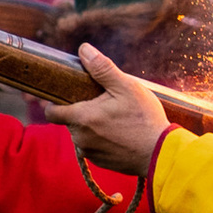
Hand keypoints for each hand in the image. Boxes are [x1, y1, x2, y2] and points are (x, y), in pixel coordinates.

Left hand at [54, 42, 168, 173]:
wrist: (161, 154)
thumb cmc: (144, 119)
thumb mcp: (127, 87)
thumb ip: (102, 68)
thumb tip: (84, 49)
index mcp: (81, 117)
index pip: (51, 112)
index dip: (55, 102)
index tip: (69, 94)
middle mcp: (80, 138)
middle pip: (69, 120)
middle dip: (82, 111)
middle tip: (106, 104)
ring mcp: (90, 152)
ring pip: (82, 134)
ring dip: (92, 126)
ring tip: (117, 120)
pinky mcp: (100, 162)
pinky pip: (93, 146)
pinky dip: (102, 139)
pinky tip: (121, 134)